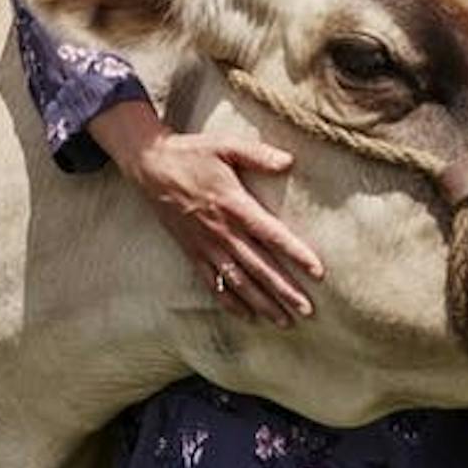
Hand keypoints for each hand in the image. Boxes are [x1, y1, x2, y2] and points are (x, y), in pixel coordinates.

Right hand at [89, 102, 323, 326]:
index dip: (295, 254)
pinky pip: (212, 282)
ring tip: (284, 321)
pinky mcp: (191, 251)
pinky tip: (247, 316)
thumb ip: (257, 155)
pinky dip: (230, 301)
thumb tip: (289, 161)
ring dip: (261, 303)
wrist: (150, 166)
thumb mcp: (225, 146)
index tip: (317, 272)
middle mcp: (221, 231)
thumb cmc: (191, 154)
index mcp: (233, 205)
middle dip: (284, 290)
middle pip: (258, 266)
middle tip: (308, 311)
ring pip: (238, 281)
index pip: (271, 235)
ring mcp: (205, 245)